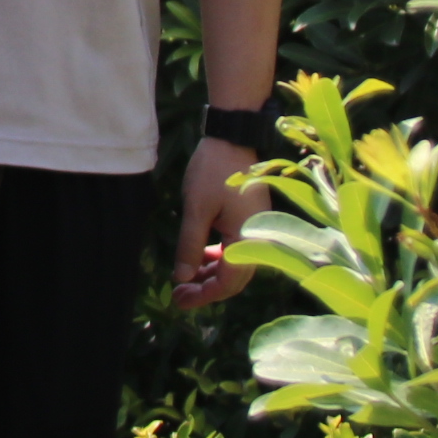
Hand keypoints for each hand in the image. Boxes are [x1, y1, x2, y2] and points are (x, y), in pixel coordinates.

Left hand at [172, 133, 270, 308]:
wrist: (232, 138)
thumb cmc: (213, 171)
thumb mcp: (196, 210)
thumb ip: (190, 246)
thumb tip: (182, 278)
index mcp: (249, 239)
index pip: (229, 282)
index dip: (203, 295)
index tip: (179, 299)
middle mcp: (260, 239)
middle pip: (234, 279)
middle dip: (205, 289)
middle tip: (178, 295)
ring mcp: (257, 230)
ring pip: (235, 265)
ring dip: (210, 275)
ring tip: (184, 279)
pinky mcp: (250, 221)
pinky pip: (235, 250)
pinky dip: (217, 258)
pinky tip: (198, 259)